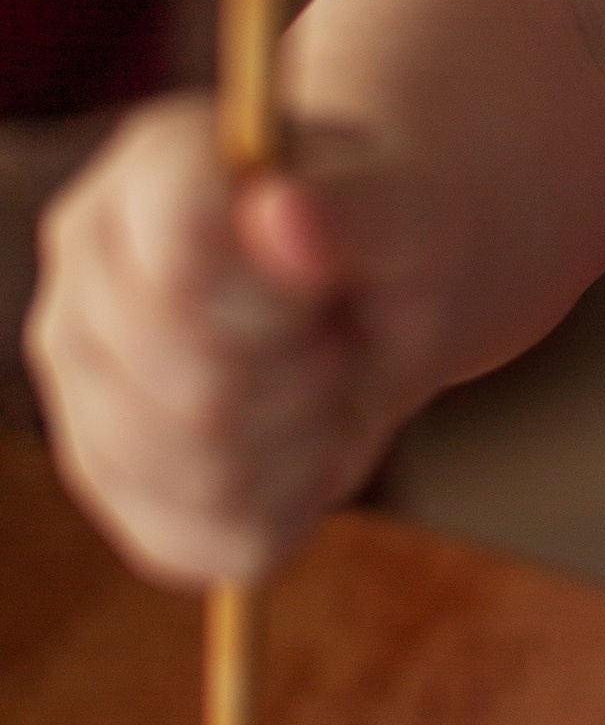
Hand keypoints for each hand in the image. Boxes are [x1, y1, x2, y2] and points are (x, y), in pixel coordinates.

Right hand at [27, 97, 437, 585]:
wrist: (379, 285)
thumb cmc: (383, 232)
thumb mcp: (402, 205)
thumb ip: (353, 204)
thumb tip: (282, 211)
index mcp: (139, 184)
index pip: (185, 260)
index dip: (285, 291)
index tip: (326, 277)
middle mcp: (83, 291)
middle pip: (197, 389)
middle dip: (307, 372)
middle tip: (334, 332)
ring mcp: (83, 398)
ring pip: (202, 472)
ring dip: (305, 437)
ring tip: (323, 381)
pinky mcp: (117, 487)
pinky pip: (209, 540)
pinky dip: (289, 503)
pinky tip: (305, 445)